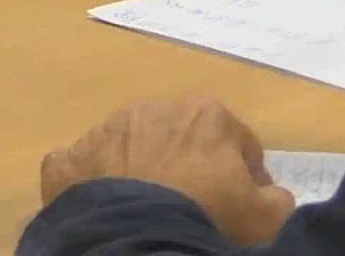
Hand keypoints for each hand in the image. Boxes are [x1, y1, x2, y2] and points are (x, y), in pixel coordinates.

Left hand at [39, 96, 294, 246]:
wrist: (137, 236)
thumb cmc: (209, 217)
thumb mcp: (266, 216)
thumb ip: (276, 198)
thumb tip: (270, 193)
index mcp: (205, 113)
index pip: (236, 140)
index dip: (244, 174)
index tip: (242, 203)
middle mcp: (151, 108)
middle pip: (179, 137)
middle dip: (187, 164)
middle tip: (193, 205)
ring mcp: (104, 130)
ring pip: (129, 147)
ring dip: (139, 170)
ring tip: (147, 208)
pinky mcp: (69, 158)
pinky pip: (81, 166)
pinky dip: (90, 183)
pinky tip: (102, 208)